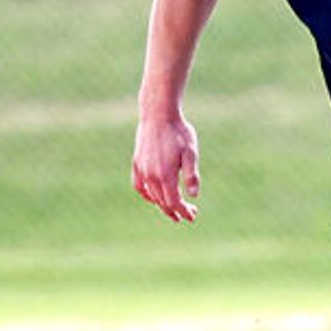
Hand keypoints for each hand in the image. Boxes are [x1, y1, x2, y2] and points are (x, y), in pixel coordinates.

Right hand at [133, 108, 201, 222]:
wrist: (158, 114)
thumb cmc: (178, 132)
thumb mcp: (190, 152)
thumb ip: (191, 175)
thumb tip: (193, 196)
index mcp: (165, 175)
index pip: (174, 202)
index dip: (183, 211)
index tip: (193, 216)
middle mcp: (151, 176)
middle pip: (163, 202)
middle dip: (176, 210)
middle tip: (189, 214)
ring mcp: (141, 170)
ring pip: (152, 196)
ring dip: (163, 204)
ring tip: (174, 208)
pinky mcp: (136, 163)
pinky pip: (139, 187)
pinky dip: (147, 195)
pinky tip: (154, 197)